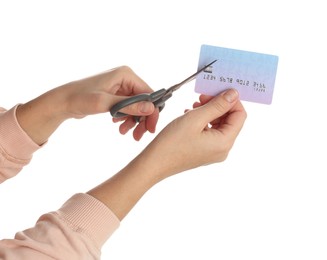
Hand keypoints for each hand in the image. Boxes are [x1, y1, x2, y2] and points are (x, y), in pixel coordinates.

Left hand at [16, 66, 158, 143]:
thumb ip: (129, 106)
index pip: (148, 93)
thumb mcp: (105, 103)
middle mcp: (125, 78)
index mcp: (125, 74)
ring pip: (137, 106)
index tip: (150, 129)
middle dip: (142, 119)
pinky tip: (119, 126)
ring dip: (134, 121)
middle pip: (144, 101)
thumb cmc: (79, 98)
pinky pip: (128, 108)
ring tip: (124, 132)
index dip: (151, 112)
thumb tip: (150, 108)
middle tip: (138, 136)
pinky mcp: (115, 94)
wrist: (62, 102)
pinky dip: (126, 118)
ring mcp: (120, 86)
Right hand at [134, 88, 246, 179]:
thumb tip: (233, 94)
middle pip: (230, 120)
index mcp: (224, 142)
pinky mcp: (204, 152)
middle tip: (202, 96)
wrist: (154, 163)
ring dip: (209, 111)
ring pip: (219, 125)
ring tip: (193, 106)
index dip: (231, 100)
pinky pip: (210, 132)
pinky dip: (203, 121)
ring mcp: (213, 152)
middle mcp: (222, 149)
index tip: (217, 90)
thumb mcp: (196, 118)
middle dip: (218, 105)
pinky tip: (190, 115)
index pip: (240, 115)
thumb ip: (217, 105)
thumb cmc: (172, 143)